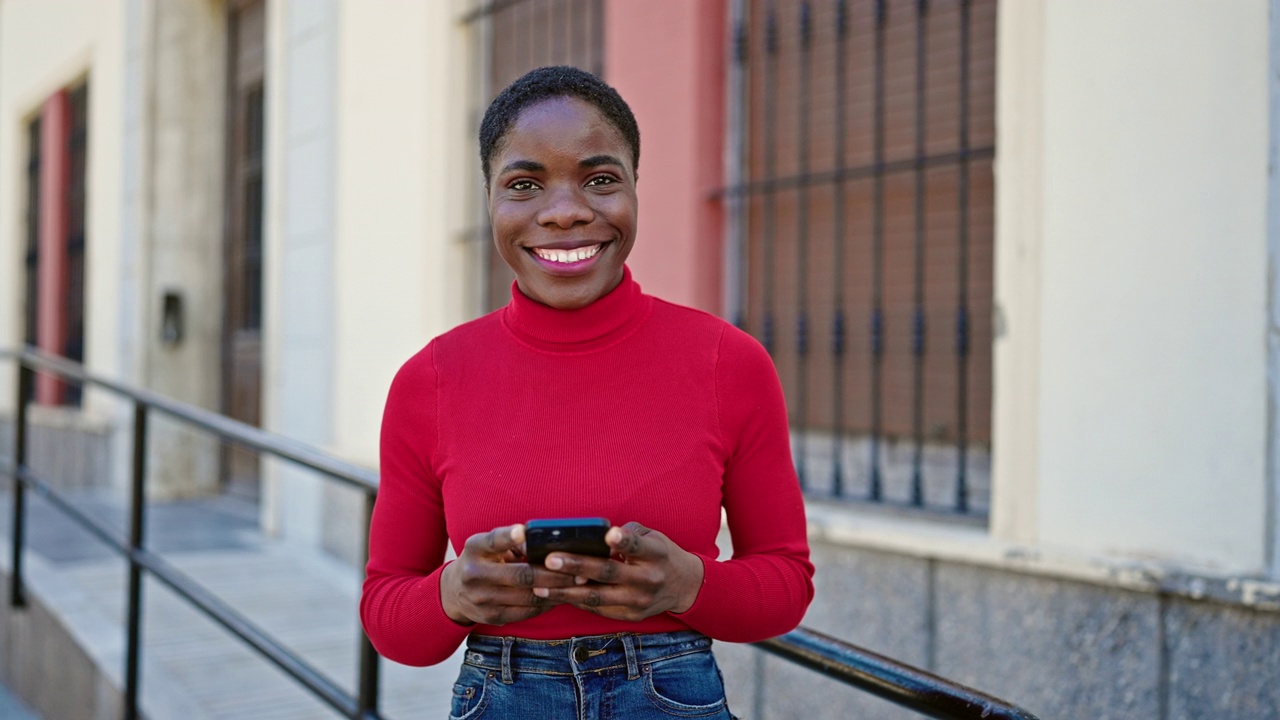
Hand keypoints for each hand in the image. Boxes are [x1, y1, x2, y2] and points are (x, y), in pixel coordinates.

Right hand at [440, 524, 581, 625]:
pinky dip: (546, 604)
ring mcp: (481, 599)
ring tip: (578, 584)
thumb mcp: (488, 546)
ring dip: (556, 591)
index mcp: (475, 549)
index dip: (508, 537)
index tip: (523, 531)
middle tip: (580, 571)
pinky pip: (526, 612)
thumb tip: (545, 546)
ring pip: (528, 597)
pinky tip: (561, 597)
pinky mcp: (491, 617)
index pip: (492, 541)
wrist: (454, 593)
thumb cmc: (482, 560)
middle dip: (554, 574)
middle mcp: (474, 574)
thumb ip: (513, 543)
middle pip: (521, 575)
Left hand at [532, 522, 704, 621]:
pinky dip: (575, 601)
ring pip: (596, 598)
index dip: (624, 541)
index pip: (638, 546)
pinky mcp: (629, 616)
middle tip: (551, 560)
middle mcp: (648, 580)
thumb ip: (627, 535)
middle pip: (609, 573)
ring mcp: (638, 601)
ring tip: (540, 585)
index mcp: (656, 554)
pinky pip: (597, 609)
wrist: (683, 586)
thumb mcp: (652, 537)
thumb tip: (592, 538)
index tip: (608, 535)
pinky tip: (554, 595)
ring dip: (566, 592)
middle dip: (577, 566)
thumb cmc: (659, 554)